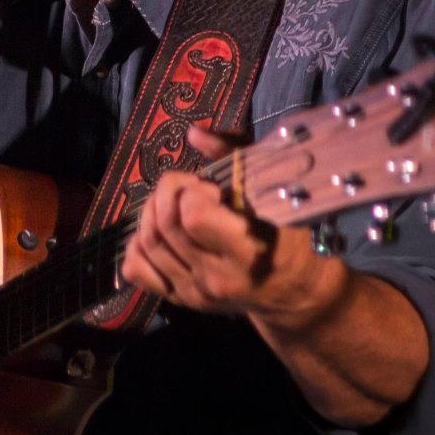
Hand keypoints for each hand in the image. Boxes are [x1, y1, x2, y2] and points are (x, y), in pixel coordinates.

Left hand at [121, 124, 337, 321]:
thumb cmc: (293, 236)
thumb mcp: (278, 194)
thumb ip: (236, 157)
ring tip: (176, 204)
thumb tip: (193, 133)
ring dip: (152, 211)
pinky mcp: (182, 300)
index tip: (214, 189)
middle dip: (170, 193)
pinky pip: (136, 270)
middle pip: (165, 224)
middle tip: (192, 190)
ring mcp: (196, 293)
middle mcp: (218, 278)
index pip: (192, 216)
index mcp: (249, 253)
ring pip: (147, 243)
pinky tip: (159, 232)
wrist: (297, 291)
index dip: (194, 191)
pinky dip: (138, 245)